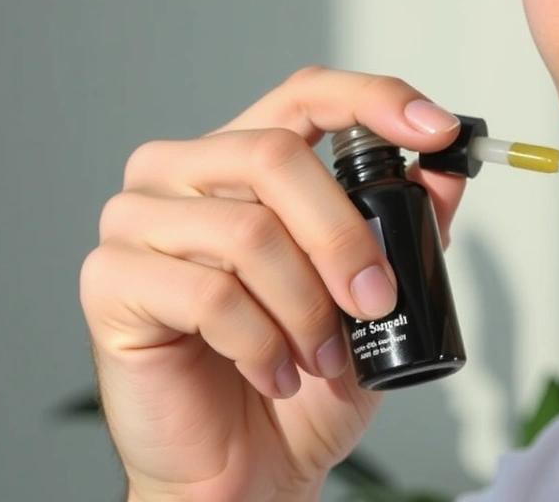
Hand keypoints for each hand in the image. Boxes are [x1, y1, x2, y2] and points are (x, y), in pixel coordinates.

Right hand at [80, 67, 465, 501]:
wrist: (247, 469)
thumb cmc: (303, 382)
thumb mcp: (377, 298)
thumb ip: (407, 227)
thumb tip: (447, 170)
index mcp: (244, 163)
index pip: (306, 94)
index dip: (375, 100)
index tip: (438, 131)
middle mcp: (183, 175)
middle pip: (276, 156)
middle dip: (345, 237)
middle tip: (375, 300)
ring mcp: (138, 222)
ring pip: (248, 231)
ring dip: (306, 307)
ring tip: (320, 356)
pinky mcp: (111, 281)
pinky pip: (210, 294)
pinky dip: (261, 343)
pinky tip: (271, 372)